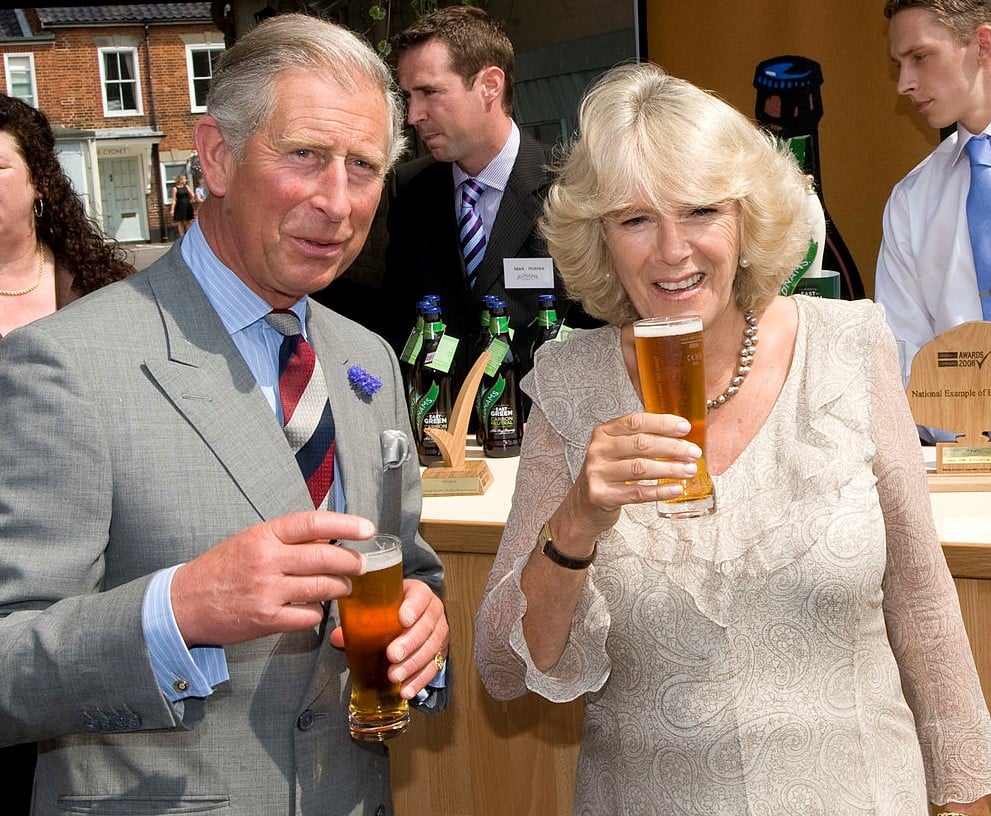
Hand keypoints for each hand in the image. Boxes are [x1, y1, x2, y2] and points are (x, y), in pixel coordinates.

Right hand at [171, 510, 375, 646]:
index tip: (367, 528)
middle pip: (326, 557)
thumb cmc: (222, 568)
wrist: (185, 602)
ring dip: (341, 587)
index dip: (345, 525)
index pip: (313, 523)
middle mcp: (267, 560)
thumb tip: (330, 538)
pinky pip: (309, 615)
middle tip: (363, 564)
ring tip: (344, 586)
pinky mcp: (266, 619)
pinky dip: (318, 612)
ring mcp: (267, 591)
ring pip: (323, 587)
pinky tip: (315, 607)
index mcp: (264, 535)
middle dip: (352, 562)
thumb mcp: (252, 541)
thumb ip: (287, 539)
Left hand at [330, 578, 448, 699]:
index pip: (420, 596)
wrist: (413, 613)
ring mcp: (438, 632)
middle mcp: (432, 611)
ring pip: (431, 648)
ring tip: (395, 675)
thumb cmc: (394, 608)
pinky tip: (407, 689)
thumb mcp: (380, 604)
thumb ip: (360, 619)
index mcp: (418, 593)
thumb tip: (338, 638)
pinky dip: (419, 680)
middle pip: (426, 626)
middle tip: (393, 654)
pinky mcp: (440, 652)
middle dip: (410, 642)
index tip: (403, 619)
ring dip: (412, 664)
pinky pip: (433, 667)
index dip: (413, 607)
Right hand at [560, 411, 700, 537]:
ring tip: (689, 470)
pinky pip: (636, 493)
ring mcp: (597, 473)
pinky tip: (675, 489)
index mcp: (603, 433)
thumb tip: (680, 437)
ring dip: (670, 469)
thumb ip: (639, 440)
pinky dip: (659, 491)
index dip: (662, 423)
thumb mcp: (616, 451)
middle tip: (694, 452)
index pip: (635, 422)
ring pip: (640, 468)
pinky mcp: (601, 495)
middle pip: (641, 444)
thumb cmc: (607, 474)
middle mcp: (598, 450)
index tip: (685, 428)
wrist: (583, 505)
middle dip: (672, 448)